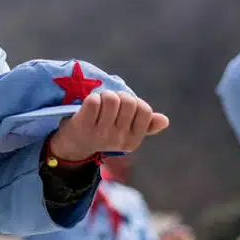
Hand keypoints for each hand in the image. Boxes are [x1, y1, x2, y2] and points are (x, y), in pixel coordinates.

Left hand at [47, 91, 169, 161]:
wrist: (74, 144)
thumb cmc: (104, 131)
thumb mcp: (126, 131)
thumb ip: (145, 125)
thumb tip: (164, 120)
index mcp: (132, 141)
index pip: (144, 110)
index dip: (134, 102)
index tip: (124, 108)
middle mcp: (118, 140)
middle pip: (128, 101)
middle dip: (119, 96)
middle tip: (110, 104)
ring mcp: (101, 134)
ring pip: (111, 98)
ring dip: (104, 95)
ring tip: (100, 104)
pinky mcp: (83, 126)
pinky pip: (94, 101)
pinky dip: (92, 98)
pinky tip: (88, 107)